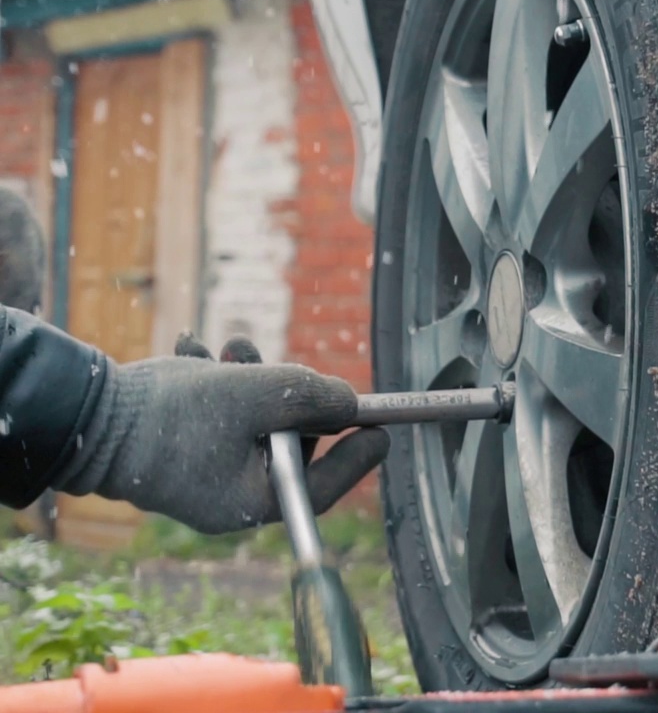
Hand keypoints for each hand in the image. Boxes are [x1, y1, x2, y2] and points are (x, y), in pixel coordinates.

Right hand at [55, 332, 389, 533]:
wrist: (82, 413)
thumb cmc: (173, 413)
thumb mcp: (258, 394)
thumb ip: (311, 396)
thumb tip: (352, 404)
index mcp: (252, 502)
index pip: (322, 486)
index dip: (356, 456)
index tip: (382, 429)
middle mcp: (228, 497)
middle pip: (287, 446)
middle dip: (288, 396)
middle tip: (278, 362)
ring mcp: (199, 476)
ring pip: (250, 422)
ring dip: (249, 378)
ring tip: (231, 347)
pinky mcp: (176, 451)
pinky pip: (212, 416)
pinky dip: (213, 382)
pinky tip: (195, 352)